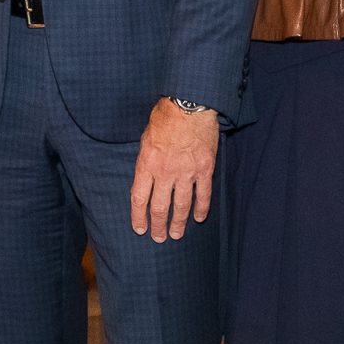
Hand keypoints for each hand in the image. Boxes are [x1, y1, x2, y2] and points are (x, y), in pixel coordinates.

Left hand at [129, 99, 219, 240]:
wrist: (189, 105)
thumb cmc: (164, 117)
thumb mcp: (145, 138)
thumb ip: (146, 160)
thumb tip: (146, 177)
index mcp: (147, 164)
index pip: (139, 198)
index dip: (138, 217)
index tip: (139, 228)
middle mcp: (165, 173)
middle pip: (160, 207)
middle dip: (158, 226)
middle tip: (159, 238)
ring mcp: (186, 173)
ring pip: (181, 206)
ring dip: (179, 223)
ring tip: (176, 235)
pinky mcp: (204, 169)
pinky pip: (203, 195)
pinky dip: (202, 209)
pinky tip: (200, 219)